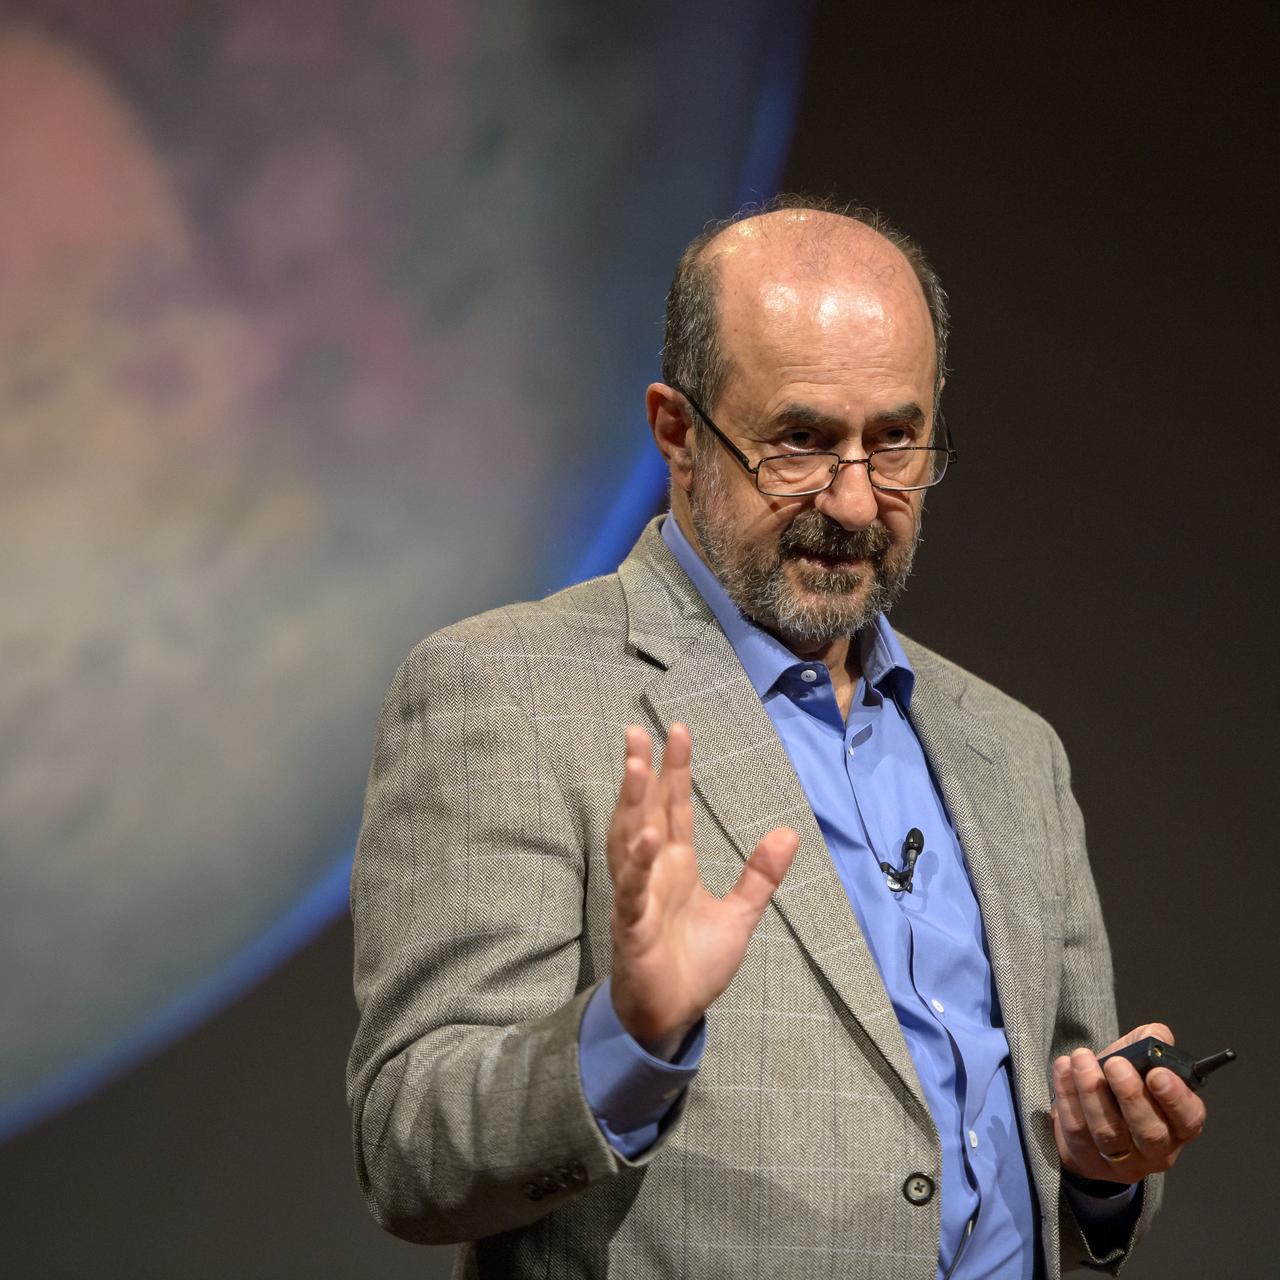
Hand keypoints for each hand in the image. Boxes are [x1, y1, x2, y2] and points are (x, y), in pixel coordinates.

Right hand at [607, 723, 798, 1058]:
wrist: (674, 1016)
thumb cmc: (695, 963)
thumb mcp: (740, 914)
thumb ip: (760, 875)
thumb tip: (788, 831)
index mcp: (676, 864)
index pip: (674, 807)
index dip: (675, 770)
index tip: (678, 730)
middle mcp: (653, 872)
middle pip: (644, 812)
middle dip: (641, 773)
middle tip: (637, 733)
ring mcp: (638, 896)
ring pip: (630, 841)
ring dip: (632, 805)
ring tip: (638, 768)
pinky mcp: (632, 926)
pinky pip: (633, 890)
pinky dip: (639, 864)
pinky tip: (648, 837)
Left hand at [1052, 1022, 1206, 1184]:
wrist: (1087, 1116)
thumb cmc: (1119, 1085)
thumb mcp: (1138, 1061)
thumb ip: (1150, 1043)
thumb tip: (1157, 1035)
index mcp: (1179, 1124)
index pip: (1188, 1118)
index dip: (1175, 1098)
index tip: (1156, 1073)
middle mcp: (1158, 1149)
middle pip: (1149, 1131)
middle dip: (1131, 1095)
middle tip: (1115, 1064)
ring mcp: (1124, 1162)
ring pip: (1110, 1133)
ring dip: (1093, 1093)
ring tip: (1081, 1059)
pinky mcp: (1090, 1162)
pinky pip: (1078, 1131)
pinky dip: (1068, 1097)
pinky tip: (1064, 1069)